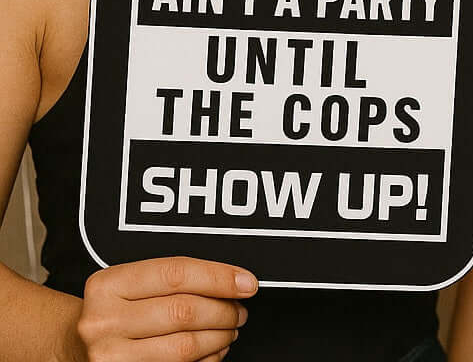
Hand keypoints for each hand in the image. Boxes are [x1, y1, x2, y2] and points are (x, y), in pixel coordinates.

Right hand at [77, 256, 256, 360]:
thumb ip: (173, 278)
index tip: (247, 283)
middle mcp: (103, 321)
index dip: (220, 277)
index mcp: (108, 284)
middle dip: (224, 310)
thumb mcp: (129, 283)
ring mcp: (109, 358)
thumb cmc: (114, 309)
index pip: (177, 273)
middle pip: (184, 311)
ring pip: (184, 346)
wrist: (70, 346)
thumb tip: (233, 282)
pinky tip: (211, 351)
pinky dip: (204, 360)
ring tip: (229, 329)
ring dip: (219, 337)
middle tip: (239, 310)